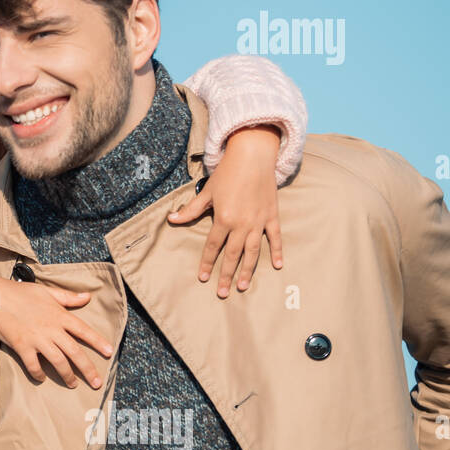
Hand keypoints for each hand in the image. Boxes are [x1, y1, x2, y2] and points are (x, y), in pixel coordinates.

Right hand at [0, 274, 112, 388]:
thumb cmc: (20, 293)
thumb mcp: (47, 291)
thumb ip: (68, 297)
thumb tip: (88, 296)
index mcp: (60, 315)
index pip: (84, 331)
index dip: (98, 342)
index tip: (109, 353)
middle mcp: (52, 329)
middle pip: (75, 352)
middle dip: (88, 369)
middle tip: (96, 382)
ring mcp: (37, 339)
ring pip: (58, 362)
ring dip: (67, 375)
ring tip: (73, 384)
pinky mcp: (23, 347)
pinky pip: (34, 365)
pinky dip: (39, 374)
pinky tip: (42, 378)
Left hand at [167, 124, 283, 297]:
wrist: (253, 156)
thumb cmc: (227, 173)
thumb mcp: (207, 192)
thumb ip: (191, 209)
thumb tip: (172, 218)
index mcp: (224, 218)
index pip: (213, 246)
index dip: (207, 262)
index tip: (203, 278)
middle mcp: (242, 224)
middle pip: (233, 255)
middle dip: (227, 275)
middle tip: (223, 293)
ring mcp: (259, 221)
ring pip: (253, 251)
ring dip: (248, 270)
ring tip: (243, 286)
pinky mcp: (272, 216)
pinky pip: (275, 237)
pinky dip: (277, 251)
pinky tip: (277, 266)